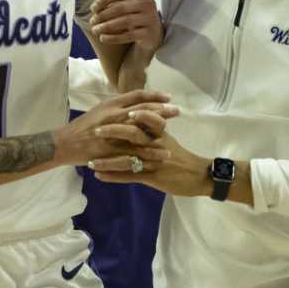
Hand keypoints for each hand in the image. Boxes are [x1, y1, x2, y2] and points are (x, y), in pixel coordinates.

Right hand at [54, 89, 176, 165]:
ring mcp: (113, 135)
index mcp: (111, 105)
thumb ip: (117, 106)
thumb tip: (136, 103)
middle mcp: (113, 117)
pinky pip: (134, 152)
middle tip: (176, 111)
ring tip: (171, 135)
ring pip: (141, 132)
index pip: (137, 96)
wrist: (65, 143)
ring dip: (159, 133)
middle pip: (143, 112)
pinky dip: (149, 153)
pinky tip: (161, 154)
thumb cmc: (83, 126)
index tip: (168, 97)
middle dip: (162, 111)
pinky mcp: (112, 151)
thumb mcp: (100, 110)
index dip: (154, 96)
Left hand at [87, 124, 211, 197]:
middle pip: (133, 134)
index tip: (111, 110)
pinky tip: (99, 176)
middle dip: (112, 131)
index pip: (144, 117)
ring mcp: (153, 161)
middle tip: (95, 130)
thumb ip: (152, 128)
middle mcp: (155, 144)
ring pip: (127, 158)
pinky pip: (130, 176)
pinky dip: (113, 176)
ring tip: (90, 161)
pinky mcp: (152, 177)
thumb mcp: (167, 139)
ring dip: (107, 160)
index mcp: (160, 133)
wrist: (198, 176)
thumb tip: (134, 115)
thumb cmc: (181, 157)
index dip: (127, 113)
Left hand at [89, 0, 161, 54]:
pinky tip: (103, 38)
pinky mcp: (149, 33)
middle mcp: (148, 2)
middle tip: (92, 21)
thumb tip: (95, 6)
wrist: (152, 32)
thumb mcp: (126, 2)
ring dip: (106, 26)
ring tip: (95, 30)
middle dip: (103, 15)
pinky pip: (128, 35)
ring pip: (124, 21)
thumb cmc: (133, 13)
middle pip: (120, 8)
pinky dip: (113, 37)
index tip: (92, 8)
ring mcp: (150, 18)